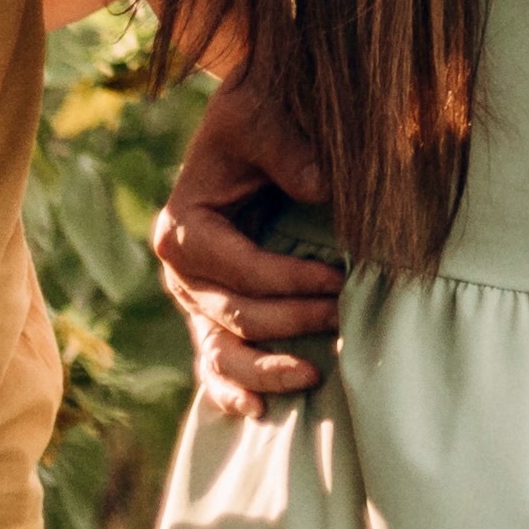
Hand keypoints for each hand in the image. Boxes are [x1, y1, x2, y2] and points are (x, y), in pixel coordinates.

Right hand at [153, 81, 340, 417]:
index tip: (340, 276)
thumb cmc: (258, 118)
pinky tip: (256, 410)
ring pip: (222, 352)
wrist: (254, 123)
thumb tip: (320, 187)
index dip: (288, 279)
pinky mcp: (213, 317)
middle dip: (293, 319)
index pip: (236, 269)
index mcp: (182, 227)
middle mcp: (180, 272)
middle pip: (235, 316)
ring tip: (314, 372)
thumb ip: (286, 149)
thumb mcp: (262, 118)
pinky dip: (230, 391)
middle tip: (348, 312)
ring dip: (267, 368)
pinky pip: (215, 364)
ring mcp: (195, 301)